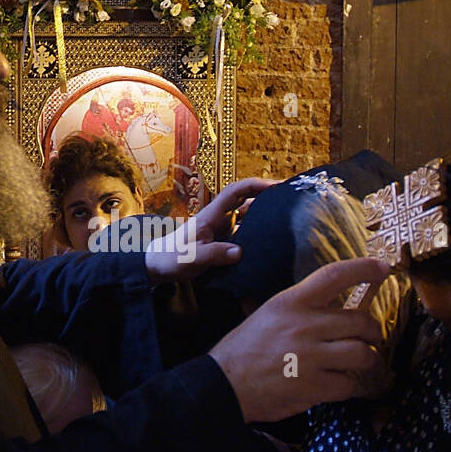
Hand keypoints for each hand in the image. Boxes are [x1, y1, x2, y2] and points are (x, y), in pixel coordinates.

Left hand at [143, 177, 276, 283]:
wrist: (159, 266)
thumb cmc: (172, 258)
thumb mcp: (192, 258)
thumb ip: (214, 254)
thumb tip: (239, 253)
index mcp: (212, 215)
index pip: (235, 192)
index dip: (255, 185)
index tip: (276, 185)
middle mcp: (220, 219)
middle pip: (247, 203)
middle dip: (267, 199)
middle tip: (292, 202)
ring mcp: (222, 231)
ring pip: (248, 220)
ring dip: (265, 219)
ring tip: (288, 222)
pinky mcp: (224, 244)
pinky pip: (244, 236)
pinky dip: (257, 237)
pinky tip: (271, 244)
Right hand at [208, 257, 390, 423]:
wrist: (222, 385)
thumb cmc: (243, 349)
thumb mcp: (267, 314)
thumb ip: (299, 309)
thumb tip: (333, 306)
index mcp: (290, 302)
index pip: (335, 275)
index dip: (364, 269)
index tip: (383, 268)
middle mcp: (304, 325)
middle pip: (361, 321)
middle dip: (373, 331)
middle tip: (370, 337)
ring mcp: (310, 357)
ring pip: (362, 354)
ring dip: (365, 359)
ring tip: (356, 363)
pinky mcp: (313, 386)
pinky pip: (348, 384)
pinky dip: (346, 386)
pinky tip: (335, 384)